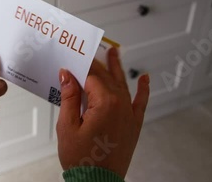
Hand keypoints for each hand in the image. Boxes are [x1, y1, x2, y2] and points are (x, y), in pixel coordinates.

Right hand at [56, 47, 149, 177]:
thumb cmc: (82, 159)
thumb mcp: (67, 126)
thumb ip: (69, 97)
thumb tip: (67, 75)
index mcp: (104, 103)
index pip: (90, 76)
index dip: (79, 67)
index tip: (70, 62)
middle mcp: (121, 105)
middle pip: (106, 78)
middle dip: (96, 64)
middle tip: (89, 51)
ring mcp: (129, 114)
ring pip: (123, 84)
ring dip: (117, 68)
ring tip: (115, 52)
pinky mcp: (134, 125)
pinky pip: (141, 102)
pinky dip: (143, 90)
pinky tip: (144, 78)